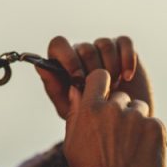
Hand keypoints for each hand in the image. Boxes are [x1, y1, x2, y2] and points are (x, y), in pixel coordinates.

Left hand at [34, 35, 153, 119]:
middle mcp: (81, 51)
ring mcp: (102, 47)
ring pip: (104, 45)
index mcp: (64, 61)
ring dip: (110, 68)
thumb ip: (54, 86)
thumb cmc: (88, 116)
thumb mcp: (69, 107)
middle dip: (93, 71)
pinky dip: (126, 60)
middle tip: (100, 93)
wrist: (118, 123)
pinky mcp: (123, 47)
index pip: (58, 44)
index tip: (78, 79)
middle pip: (85, 48)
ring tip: (113, 89)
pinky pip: (124, 43)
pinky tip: (127, 78)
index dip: (67, 58)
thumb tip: (40, 65)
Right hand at [61, 68, 166, 166]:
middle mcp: (113, 108)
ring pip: (139, 109)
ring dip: (137, 122)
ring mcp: (136, 117)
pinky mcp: (156, 128)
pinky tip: (143, 153)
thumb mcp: (73, 141)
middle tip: (118, 136)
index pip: (99, 76)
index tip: (105, 96)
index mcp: (90, 108)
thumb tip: (77, 89)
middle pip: (121, 97)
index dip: (103, 85)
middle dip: (120, 111)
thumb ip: (76, 112)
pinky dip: (151, 136)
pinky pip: (155, 123)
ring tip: (131, 147)